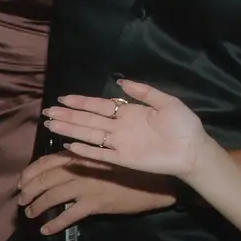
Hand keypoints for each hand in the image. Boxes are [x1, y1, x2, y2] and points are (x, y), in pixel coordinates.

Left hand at [17, 151, 176, 233]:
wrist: (156, 181)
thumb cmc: (131, 166)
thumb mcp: (104, 157)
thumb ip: (83, 161)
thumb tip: (62, 170)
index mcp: (80, 155)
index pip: (46, 162)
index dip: (30, 173)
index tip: (22, 182)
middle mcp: (79, 169)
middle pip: (44, 179)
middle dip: (28, 191)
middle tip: (22, 200)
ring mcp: (86, 186)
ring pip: (51, 197)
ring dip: (36, 206)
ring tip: (30, 213)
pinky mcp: (95, 204)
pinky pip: (68, 216)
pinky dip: (54, 223)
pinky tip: (45, 229)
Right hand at [45, 80, 209, 179]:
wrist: (193, 150)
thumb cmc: (184, 125)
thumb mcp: (167, 102)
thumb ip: (144, 92)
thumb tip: (121, 82)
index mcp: (128, 113)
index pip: (99, 106)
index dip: (81, 102)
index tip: (63, 99)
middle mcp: (119, 127)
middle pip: (88, 120)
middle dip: (67, 116)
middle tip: (47, 112)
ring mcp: (119, 144)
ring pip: (89, 135)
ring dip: (70, 130)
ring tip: (51, 125)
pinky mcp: (123, 159)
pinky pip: (100, 154)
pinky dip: (85, 150)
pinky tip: (69, 145)